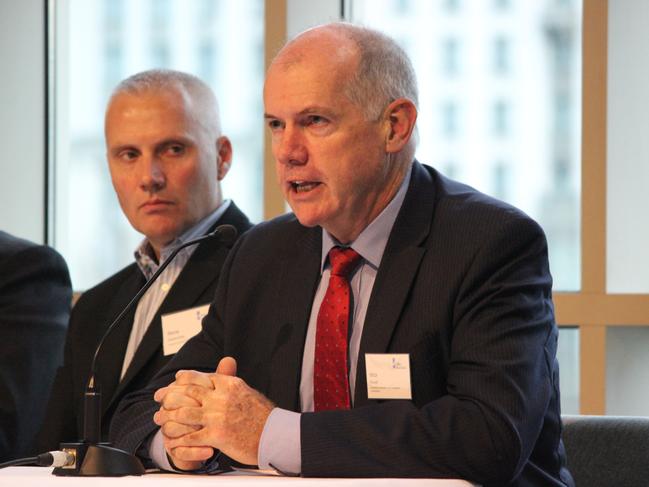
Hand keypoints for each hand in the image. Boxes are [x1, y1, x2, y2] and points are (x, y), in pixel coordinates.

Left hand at [154, 357, 274, 466]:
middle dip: (170, 395)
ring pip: (184, 413)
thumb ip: (232, 381)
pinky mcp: (217, 434)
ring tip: (160, 420)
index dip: (184, 378)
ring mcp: (217, 416)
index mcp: (229, 384)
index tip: (176, 379)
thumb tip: (227, 367)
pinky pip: (191, 437)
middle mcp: (221, 397)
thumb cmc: (264, 416)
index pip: (200, 377)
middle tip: (160, 398)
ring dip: (169, 418)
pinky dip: (179, 440)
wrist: (274, 434)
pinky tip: (173, 441)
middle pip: (188, 392)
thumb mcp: (247, 391)